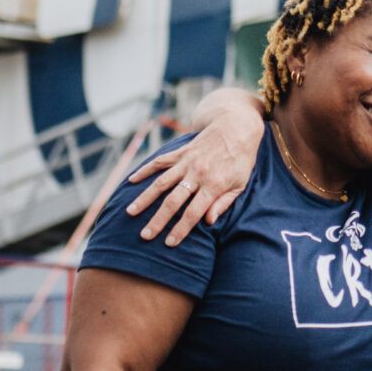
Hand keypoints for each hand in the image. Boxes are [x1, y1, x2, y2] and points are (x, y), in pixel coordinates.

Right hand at [126, 105, 265, 245]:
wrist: (237, 127)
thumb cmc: (241, 160)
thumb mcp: (241, 184)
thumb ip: (224, 203)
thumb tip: (208, 222)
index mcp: (214, 185)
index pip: (194, 213)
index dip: (181, 229)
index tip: (169, 243)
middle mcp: (198, 174)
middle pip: (174, 201)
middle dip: (158, 220)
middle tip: (145, 235)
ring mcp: (187, 162)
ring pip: (161, 182)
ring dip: (145, 198)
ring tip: (130, 212)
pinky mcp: (181, 151)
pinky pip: (160, 161)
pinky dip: (145, 170)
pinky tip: (131, 180)